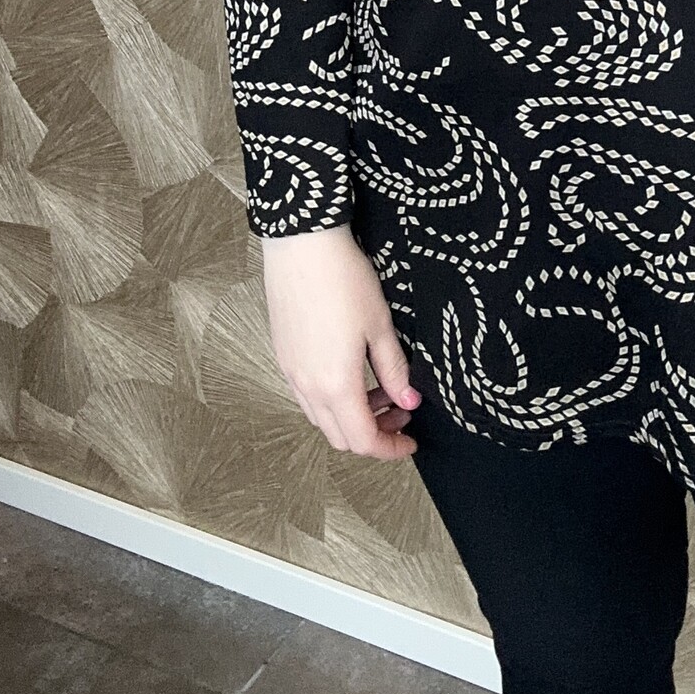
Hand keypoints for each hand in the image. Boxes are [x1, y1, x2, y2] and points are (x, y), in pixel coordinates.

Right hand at [260, 223, 421, 458]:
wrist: (301, 245)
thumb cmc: (344, 280)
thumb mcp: (380, 325)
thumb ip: (394, 369)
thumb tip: (409, 401)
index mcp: (336, 385)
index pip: (363, 440)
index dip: (390, 448)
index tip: (410, 441)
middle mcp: (307, 386)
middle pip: (340, 436)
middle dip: (374, 433)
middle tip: (401, 410)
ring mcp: (291, 372)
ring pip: (322, 417)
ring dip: (352, 415)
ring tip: (380, 386)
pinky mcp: (283, 355)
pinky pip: (307, 395)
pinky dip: (332, 398)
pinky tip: (351, 370)